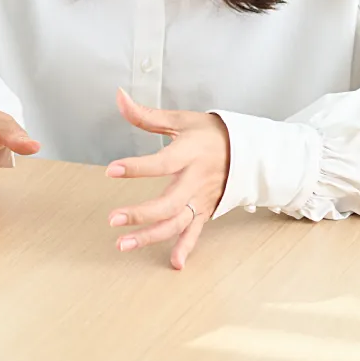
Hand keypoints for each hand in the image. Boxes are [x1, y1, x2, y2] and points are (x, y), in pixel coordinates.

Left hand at [105, 88, 229, 269]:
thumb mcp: (181, 119)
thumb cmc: (210, 133)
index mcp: (189, 154)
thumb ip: (147, 115)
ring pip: (176, 223)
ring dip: (150, 237)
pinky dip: (185, 248)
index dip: (137, 167)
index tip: (111, 170)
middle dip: (140, 214)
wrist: (248, 150)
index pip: (161, 163)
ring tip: (123, 244)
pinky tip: (174, 263)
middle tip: (113, 219)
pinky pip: (195, 232)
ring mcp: (201, 199)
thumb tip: (119, 97)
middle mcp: (196, 180)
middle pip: (168, 203)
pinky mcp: (205, 211)